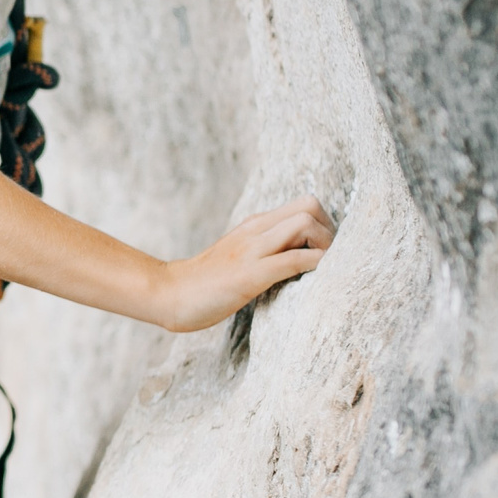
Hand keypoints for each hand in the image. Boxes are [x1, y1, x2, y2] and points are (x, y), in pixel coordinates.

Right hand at [150, 196, 333, 331]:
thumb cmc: (205, 282)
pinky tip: (316, 279)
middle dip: (330, 232)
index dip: (324, 224)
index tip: (324, 251)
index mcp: (255, 225)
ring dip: (326, 248)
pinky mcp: (249, 275)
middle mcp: (255, 230)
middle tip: (327, 260)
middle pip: (311, 206)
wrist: (168, 294)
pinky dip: (315, 266)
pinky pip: (293, 260)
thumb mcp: (240, 255)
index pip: (305, 203)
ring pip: (305, 225)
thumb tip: (299, 257)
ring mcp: (251, 251)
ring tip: (322, 271)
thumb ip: (266, 249)